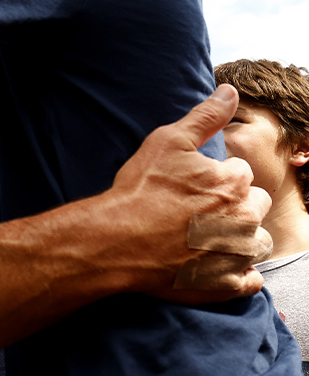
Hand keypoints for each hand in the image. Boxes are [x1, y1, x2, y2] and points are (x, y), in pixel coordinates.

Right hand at [110, 84, 270, 299]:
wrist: (117, 239)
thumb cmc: (140, 189)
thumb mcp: (168, 141)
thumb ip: (205, 116)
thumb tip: (230, 91)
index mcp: (233, 181)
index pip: (240, 172)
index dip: (215, 176)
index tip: (191, 183)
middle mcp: (244, 218)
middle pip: (254, 206)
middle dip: (232, 205)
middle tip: (195, 209)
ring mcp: (237, 254)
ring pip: (257, 242)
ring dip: (238, 238)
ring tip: (203, 236)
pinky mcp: (227, 284)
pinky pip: (250, 280)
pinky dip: (237, 273)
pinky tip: (212, 262)